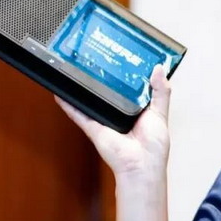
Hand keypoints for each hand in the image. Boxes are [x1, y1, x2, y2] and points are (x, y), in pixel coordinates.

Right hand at [55, 65, 171, 180]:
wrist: (140, 165)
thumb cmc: (154, 145)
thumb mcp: (161, 112)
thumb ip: (161, 91)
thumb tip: (159, 68)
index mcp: (138, 108)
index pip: (131, 86)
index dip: (129, 73)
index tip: (125, 55)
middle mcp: (120, 112)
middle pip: (110, 91)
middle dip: (105, 76)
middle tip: (100, 55)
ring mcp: (105, 119)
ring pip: (92, 100)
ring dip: (84, 88)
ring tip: (77, 68)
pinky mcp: (94, 127)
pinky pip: (78, 114)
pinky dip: (68, 104)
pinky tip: (60, 93)